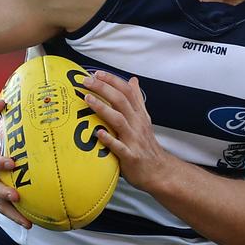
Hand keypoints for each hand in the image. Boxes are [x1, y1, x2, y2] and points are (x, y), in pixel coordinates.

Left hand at [83, 71, 171, 190]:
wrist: (158, 171)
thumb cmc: (146, 145)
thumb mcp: (144, 119)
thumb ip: (137, 100)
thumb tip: (133, 80)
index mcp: (139, 115)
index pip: (127, 91)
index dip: (112, 80)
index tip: (97, 73)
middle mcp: (137, 124)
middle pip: (121, 101)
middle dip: (103, 88)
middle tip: (86, 81)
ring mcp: (134, 140)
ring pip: (119, 120)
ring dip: (103, 108)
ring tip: (88, 99)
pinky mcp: (131, 156)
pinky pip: (119, 147)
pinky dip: (109, 139)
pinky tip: (98, 133)